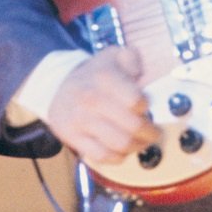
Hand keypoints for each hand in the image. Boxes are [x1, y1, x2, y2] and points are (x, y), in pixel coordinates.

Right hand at [46, 47, 158, 163]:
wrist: (58, 86)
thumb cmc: (94, 74)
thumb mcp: (113, 55)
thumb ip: (132, 57)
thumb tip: (140, 71)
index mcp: (104, 77)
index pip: (135, 100)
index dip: (147, 106)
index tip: (149, 106)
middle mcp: (91, 99)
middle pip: (132, 126)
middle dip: (149, 132)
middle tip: (154, 131)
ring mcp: (82, 120)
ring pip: (120, 144)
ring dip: (137, 146)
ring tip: (142, 141)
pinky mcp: (74, 138)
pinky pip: (103, 156)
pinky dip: (118, 156)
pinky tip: (123, 149)